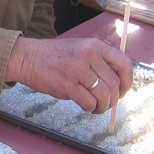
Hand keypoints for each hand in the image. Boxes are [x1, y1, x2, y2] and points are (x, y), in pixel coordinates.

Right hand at [7, 36, 133, 113]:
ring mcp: (78, 70)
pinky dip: (91, 108)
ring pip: (104, 95)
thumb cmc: (53, 56)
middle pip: (114, 84)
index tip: (122, 91)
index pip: (124, 64)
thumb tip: (116, 83)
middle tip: (107, 104)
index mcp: (95, 46)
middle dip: (113, 99)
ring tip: (96, 108)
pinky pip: (89, 102)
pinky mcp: (67, 85)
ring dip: (103, 106)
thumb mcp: (79, 48)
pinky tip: (86, 106)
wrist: (27, 58)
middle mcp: (89, 55)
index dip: (127, 82)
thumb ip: (97, 60)